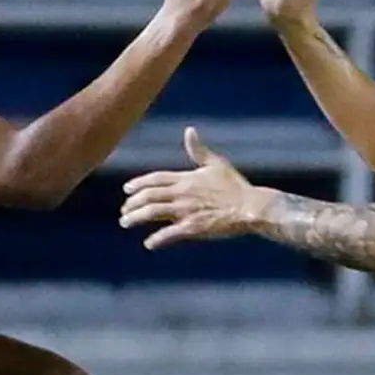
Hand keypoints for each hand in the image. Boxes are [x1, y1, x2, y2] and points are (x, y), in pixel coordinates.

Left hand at [120, 127, 267, 248]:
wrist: (250, 207)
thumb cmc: (235, 186)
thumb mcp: (216, 164)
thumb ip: (198, 150)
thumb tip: (189, 130)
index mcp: (186, 178)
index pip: (155, 179)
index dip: (139, 183)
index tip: (127, 189)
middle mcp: (182, 193)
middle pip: (149, 196)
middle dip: (133, 203)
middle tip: (124, 210)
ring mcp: (186, 211)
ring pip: (153, 212)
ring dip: (136, 217)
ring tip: (125, 222)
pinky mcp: (193, 228)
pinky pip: (169, 233)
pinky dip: (157, 239)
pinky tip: (149, 244)